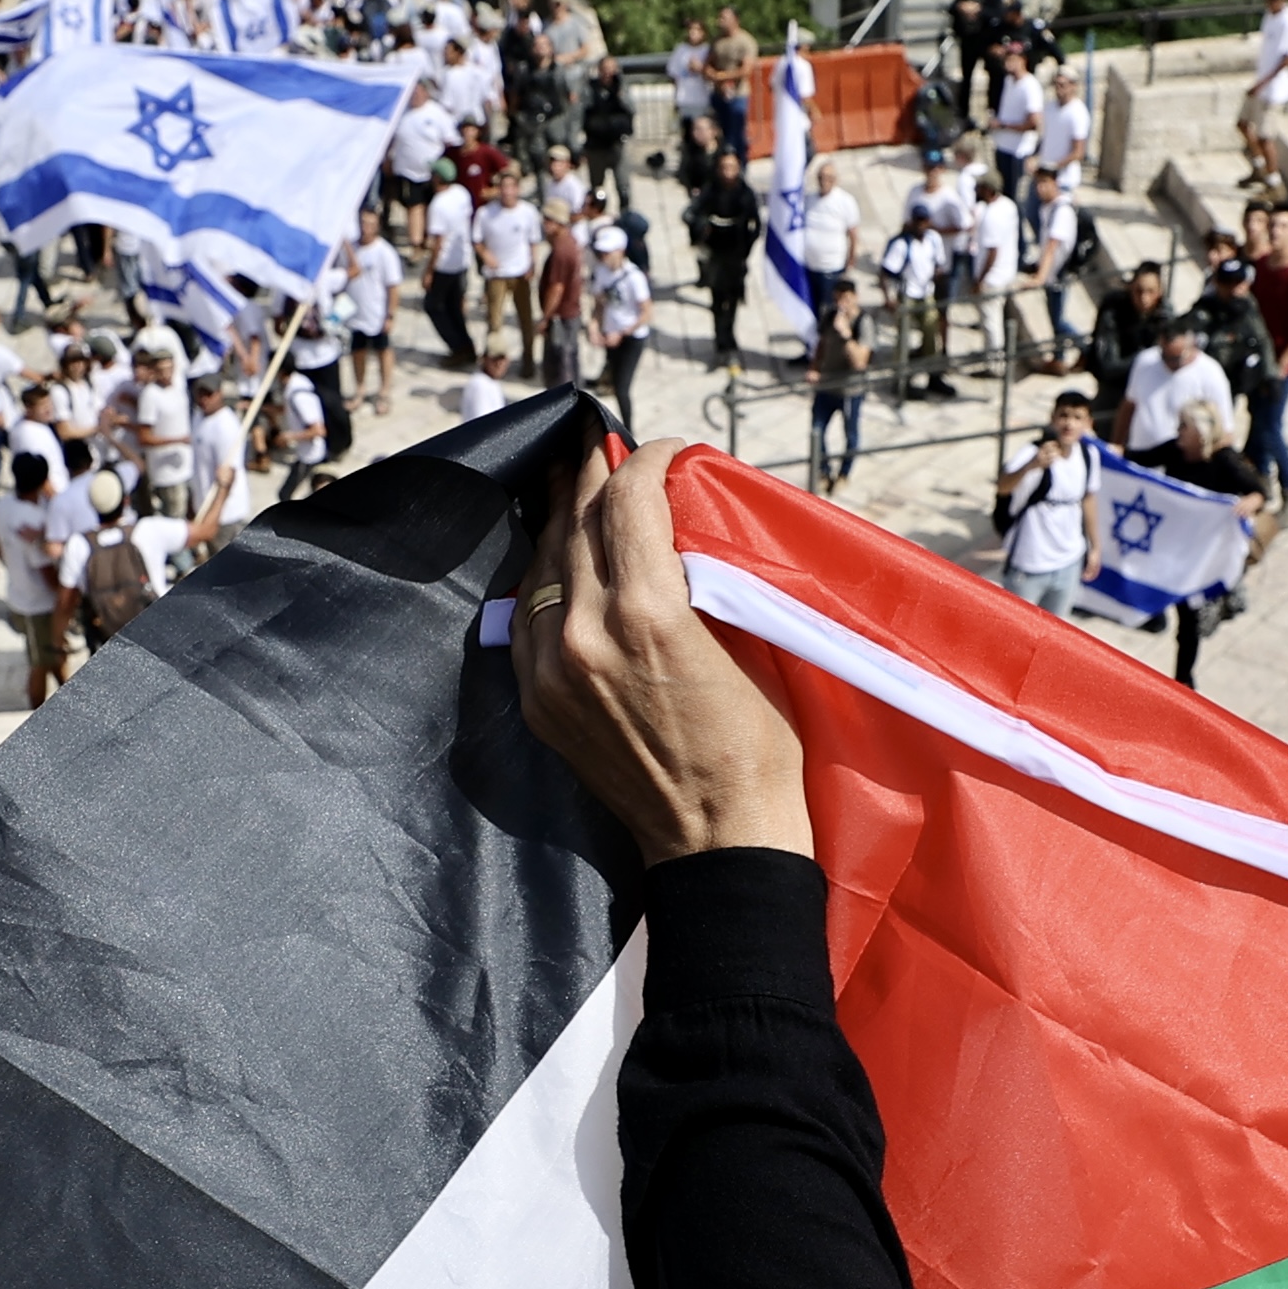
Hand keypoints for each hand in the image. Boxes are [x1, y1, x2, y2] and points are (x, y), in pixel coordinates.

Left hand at [510, 438, 809, 869]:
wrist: (717, 841)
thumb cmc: (760, 746)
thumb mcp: (748, 642)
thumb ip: (701, 573)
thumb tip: (677, 518)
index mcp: (647, 614)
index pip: (627, 502)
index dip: (641, 460)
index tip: (656, 449)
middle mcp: (585, 635)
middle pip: (578, 525)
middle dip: (591, 478)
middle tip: (598, 447)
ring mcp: (551, 671)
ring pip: (544, 566)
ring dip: (559, 521)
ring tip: (569, 485)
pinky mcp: (538, 701)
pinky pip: (527, 617)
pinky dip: (543, 577)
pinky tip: (554, 558)